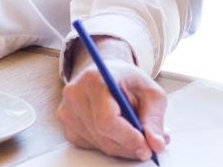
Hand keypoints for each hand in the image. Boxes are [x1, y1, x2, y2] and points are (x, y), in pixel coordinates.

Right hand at [56, 37, 168, 160]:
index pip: (107, 120)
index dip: (128, 138)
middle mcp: (75, 94)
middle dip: (129, 146)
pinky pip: (92, 146)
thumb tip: (156, 144)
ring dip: (121, 146)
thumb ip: (154, 119)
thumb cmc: (128, 81)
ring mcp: (67, 110)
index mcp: (95, 79)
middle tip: (148, 147)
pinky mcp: (67, 125)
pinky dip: (109, 144)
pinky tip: (117, 132)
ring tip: (136, 134)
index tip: (146, 147)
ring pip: (99, 144)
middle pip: (103, 135)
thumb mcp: (150, 93)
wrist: (106, 74)